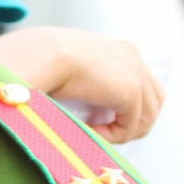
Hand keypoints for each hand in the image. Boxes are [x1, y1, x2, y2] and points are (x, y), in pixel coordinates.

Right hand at [0, 26, 163, 142]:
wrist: (34, 55)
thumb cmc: (31, 60)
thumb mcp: (59, 68)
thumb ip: (78, 82)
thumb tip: (77, 103)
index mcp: (115, 47)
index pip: (138, 81)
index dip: (123, 107)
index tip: (96, 121)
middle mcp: (131, 55)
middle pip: (152, 99)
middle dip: (131, 122)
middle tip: (101, 135)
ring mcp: (135, 71)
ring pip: (146, 116)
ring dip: (120, 132)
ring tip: (91, 136)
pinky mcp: (131, 89)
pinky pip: (131, 126)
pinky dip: (112, 136)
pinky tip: (87, 132)